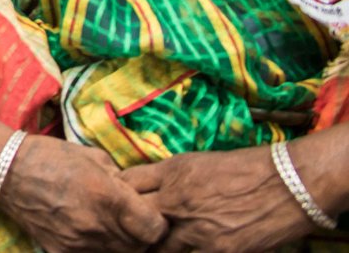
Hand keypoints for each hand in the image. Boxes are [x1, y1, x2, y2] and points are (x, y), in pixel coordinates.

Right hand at [0, 136, 166, 251]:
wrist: (7, 170)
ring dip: (120, 244)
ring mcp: (78, 243)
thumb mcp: (94, 156)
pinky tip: (88, 233)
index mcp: (108, 197)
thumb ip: (122, 179)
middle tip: (129, 220)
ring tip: (108, 225)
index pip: (155, 229)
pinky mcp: (60, 252)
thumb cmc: (52, 156)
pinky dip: (94, 249)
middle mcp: (96, 225)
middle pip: (139, 247)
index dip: (156, 221)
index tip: (148, 213)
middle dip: (140, 235)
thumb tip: (139, 193)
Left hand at [120, 147, 311, 251]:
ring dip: (154, 247)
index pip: (126, 184)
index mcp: (171, 173)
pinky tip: (183, 251)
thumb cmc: (247, 168)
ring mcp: (196, 229)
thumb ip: (169, 176)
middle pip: (133, 218)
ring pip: (157, 247)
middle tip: (124, 232)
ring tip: (151, 246)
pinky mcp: (218, 251)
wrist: (289, 183)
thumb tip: (147, 187)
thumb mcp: (199, 162)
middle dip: (128, 226)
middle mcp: (176, 200)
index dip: (119, 195)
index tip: (116, 201)